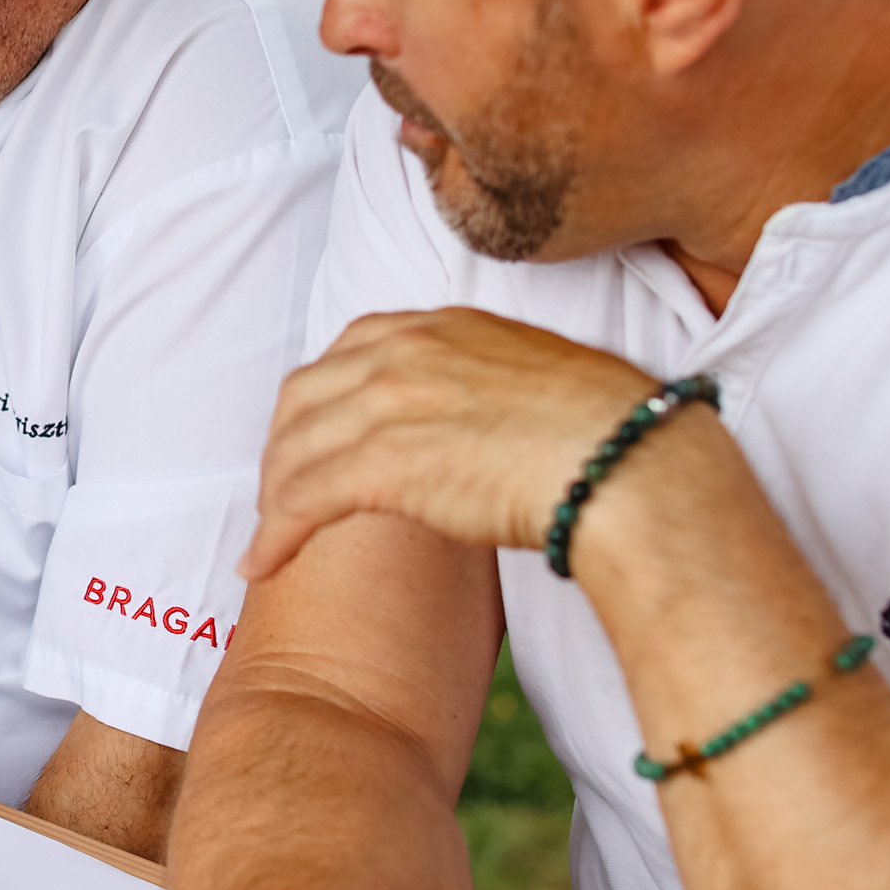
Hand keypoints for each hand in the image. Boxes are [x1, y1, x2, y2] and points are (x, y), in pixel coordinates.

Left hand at [239, 308, 659, 581]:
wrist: (628, 460)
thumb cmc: (609, 431)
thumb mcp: (536, 376)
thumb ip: (486, 384)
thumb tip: (486, 419)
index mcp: (439, 326)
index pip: (347, 353)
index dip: (319, 401)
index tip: (314, 436)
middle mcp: (402, 353)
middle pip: (305, 398)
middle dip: (282, 447)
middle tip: (280, 490)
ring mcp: (388, 404)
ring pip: (295, 451)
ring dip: (273, 496)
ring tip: (268, 536)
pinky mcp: (383, 464)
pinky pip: (303, 501)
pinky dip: (273, 535)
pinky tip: (261, 564)